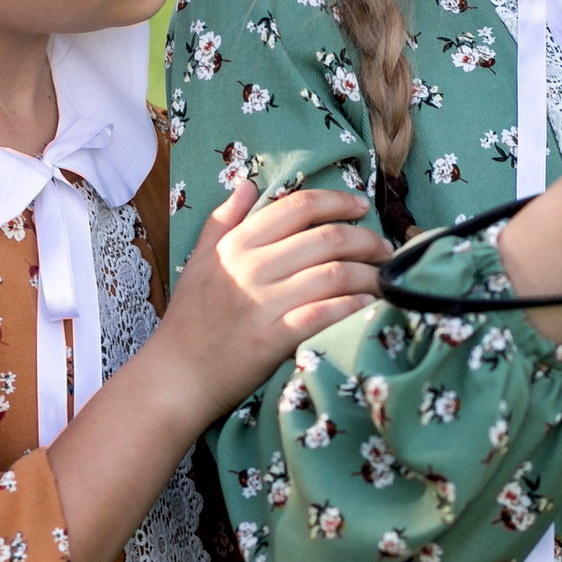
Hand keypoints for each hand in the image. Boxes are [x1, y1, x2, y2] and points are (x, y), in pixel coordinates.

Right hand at [157, 182, 390, 421]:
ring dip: (367, 274)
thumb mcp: (198, 260)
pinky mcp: (273, 339)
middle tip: (384, 248)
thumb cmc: (190, 319)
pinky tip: (368, 305)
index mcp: (237, 244)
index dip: (337, 201)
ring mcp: (263, 304)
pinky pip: (324, 314)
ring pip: (333, 275)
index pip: (297, 206)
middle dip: (365, 239)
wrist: (176, 376)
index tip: (361, 206)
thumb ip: (223, 220)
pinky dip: (352, 306)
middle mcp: (252, 268)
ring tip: (384, 278)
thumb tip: (248, 185)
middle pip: (326, 238)